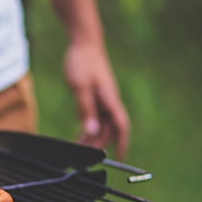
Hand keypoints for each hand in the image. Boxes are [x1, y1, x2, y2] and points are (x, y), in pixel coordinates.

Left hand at [63, 40, 129, 158]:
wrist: (84, 43)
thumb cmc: (82, 62)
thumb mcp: (80, 87)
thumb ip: (85, 109)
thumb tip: (92, 131)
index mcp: (110, 100)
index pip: (121, 126)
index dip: (121, 143)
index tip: (119, 158)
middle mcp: (110, 101)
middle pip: (109, 129)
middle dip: (99, 144)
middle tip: (84, 156)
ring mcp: (104, 99)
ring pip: (102, 124)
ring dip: (93, 137)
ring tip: (79, 148)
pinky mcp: (97, 96)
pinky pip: (96, 117)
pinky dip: (89, 127)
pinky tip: (80, 135)